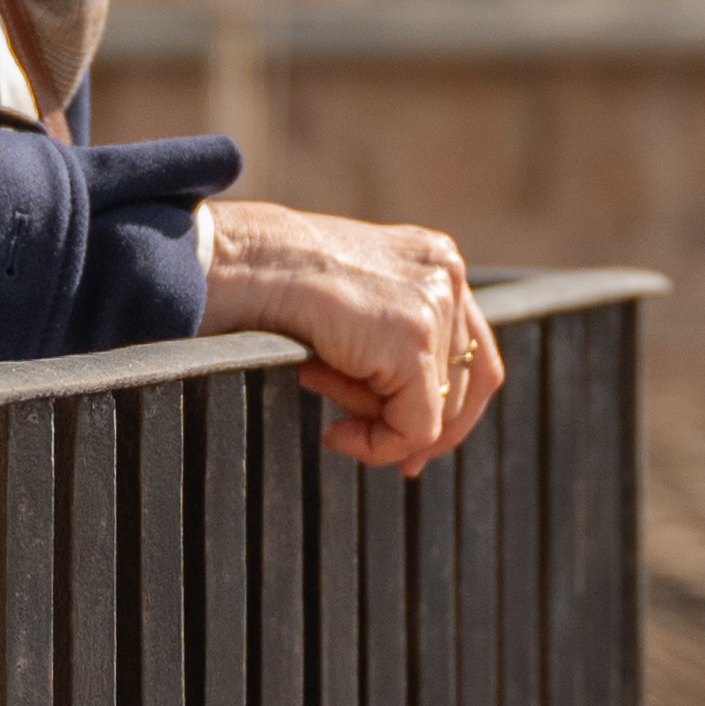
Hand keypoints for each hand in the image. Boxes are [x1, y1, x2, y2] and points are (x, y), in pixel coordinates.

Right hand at [194, 203, 504, 474]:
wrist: (234, 263)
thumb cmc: (268, 282)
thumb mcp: (350, 304)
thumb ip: (391, 341)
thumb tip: (420, 427)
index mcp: (434, 259)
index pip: (470, 348)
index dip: (447, 406)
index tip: (410, 446)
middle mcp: (446, 273)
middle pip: (466, 382)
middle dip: (414, 424)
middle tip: (366, 444)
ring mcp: (434, 304)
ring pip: (440, 410)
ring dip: (378, 424)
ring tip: (321, 396)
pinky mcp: (412, 341)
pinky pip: (416, 428)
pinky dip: (376, 446)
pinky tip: (332, 432)